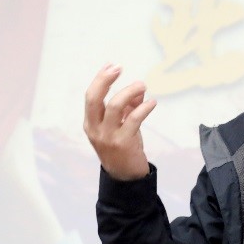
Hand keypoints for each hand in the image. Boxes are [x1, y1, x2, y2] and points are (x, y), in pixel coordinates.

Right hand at [83, 63, 156, 180]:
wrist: (125, 178)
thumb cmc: (122, 149)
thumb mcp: (121, 126)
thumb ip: (128, 108)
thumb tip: (139, 92)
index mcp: (91, 123)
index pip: (90, 96)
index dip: (100, 79)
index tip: (111, 66)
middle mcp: (95, 129)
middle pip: (94, 98)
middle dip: (105, 80)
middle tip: (118, 68)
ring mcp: (108, 136)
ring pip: (114, 106)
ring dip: (129, 92)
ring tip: (142, 85)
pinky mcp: (123, 143)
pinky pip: (133, 120)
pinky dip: (144, 108)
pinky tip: (152, 103)